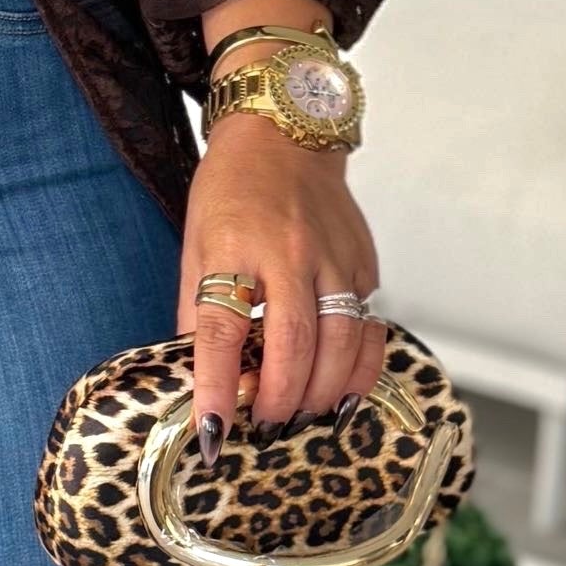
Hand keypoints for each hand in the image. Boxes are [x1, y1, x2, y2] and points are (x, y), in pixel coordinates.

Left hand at [180, 115, 384, 454]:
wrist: (286, 134)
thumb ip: (198, 307)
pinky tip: (345, 393)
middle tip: (264, 425)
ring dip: (321, 391)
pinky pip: (369, 325)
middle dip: (279, 397)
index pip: (222, 328)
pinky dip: (360, 367)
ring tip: (301, 417)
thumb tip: (198, 371)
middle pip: (292, 342)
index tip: (211, 431)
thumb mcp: (196, 243)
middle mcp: (289, 253)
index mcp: (235, 247)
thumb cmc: (233, 188)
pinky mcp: (363, 263)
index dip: (216, 385)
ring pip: (340, 340)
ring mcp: (334, 258)